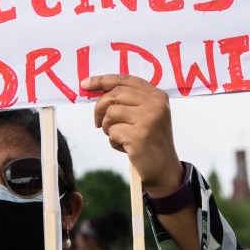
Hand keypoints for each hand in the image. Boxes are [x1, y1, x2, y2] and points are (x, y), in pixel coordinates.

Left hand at [80, 74, 180, 194]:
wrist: (165, 170)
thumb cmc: (150, 141)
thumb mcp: (147, 115)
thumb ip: (129, 100)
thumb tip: (97, 90)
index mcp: (158, 96)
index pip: (125, 80)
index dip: (102, 80)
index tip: (85, 84)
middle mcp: (156, 104)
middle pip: (115, 94)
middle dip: (100, 108)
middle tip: (98, 122)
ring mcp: (149, 119)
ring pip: (111, 113)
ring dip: (108, 127)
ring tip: (120, 137)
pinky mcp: (139, 135)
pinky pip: (112, 132)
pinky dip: (113, 141)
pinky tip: (125, 148)